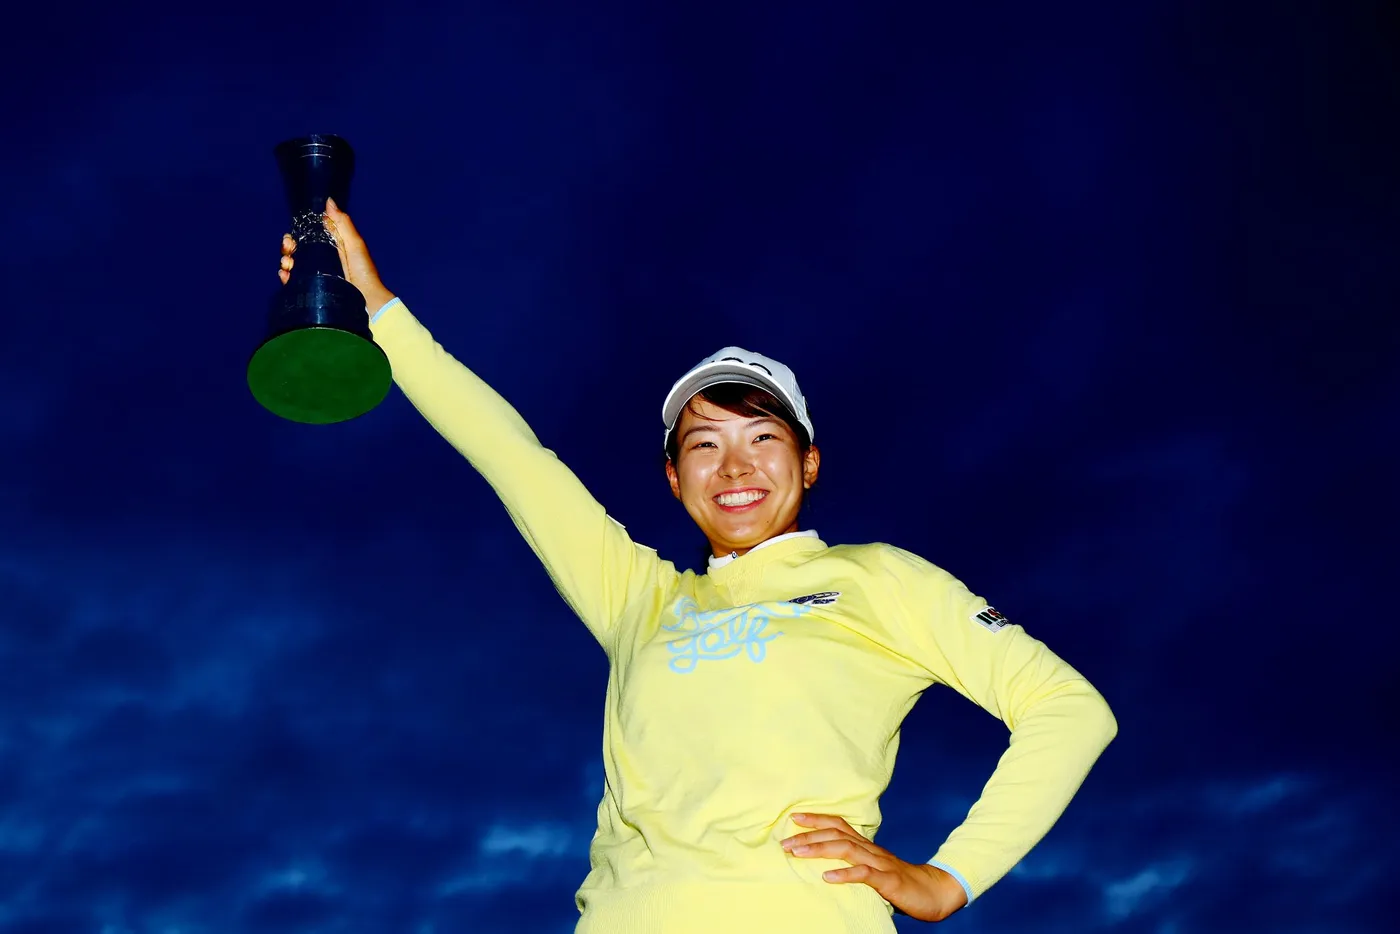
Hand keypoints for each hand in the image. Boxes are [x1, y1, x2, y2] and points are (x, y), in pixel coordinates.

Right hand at [278, 197, 395, 314]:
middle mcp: (322, 261)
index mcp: (331, 248)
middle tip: (289, 248)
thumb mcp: (355, 244)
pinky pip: (294, 283)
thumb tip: (328, 201)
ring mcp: (316, 277)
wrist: (367, 301)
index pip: (308, 238)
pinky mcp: (313, 291)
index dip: (297, 235)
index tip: (291, 235)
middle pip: (297, 251)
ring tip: (288, 264)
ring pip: (293, 265)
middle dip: (288, 247)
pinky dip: (286, 277)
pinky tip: (286, 275)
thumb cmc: (363, 272)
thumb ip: (342, 223)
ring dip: (285, 261)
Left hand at [782, 813, 967, 922]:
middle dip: (809, 835)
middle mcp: (871, 850)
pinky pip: (864, 875)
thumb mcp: (874, 870)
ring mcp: (880, 864)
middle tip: (785, 841)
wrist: (935, 892)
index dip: (816, 819)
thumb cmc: (900, 884)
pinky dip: (845, 874)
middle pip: (837, 834)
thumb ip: (855, 864)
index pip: (838, 825)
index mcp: (866, 847)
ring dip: (820, 849)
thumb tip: (827, 866)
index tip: (793, 817)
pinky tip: (828, 877)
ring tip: (798, 853)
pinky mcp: (889, 881)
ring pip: (846, 849)